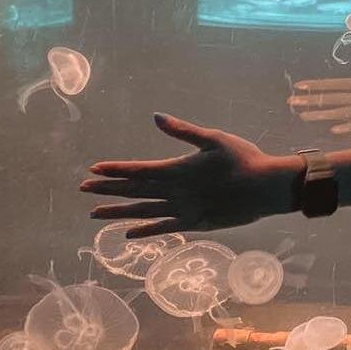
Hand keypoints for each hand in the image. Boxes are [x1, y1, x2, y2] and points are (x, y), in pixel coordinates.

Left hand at [80, 113, 299, 236]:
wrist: (266, 188)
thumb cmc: (243, 158)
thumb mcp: (213, 138)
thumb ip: (182, 130)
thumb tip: (156, 116)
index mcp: (179, 170)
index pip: (138, 171)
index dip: (115, 170)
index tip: (93, 169)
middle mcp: (176, 193)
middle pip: (136, 191)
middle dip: (108, 189)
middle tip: (83, 188)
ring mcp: (184, 211)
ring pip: (144, 212)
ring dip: (119, 212)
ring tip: (95, 214)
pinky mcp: (195, 223)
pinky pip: (164, 228)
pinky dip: (145, 230)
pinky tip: (128, 233)